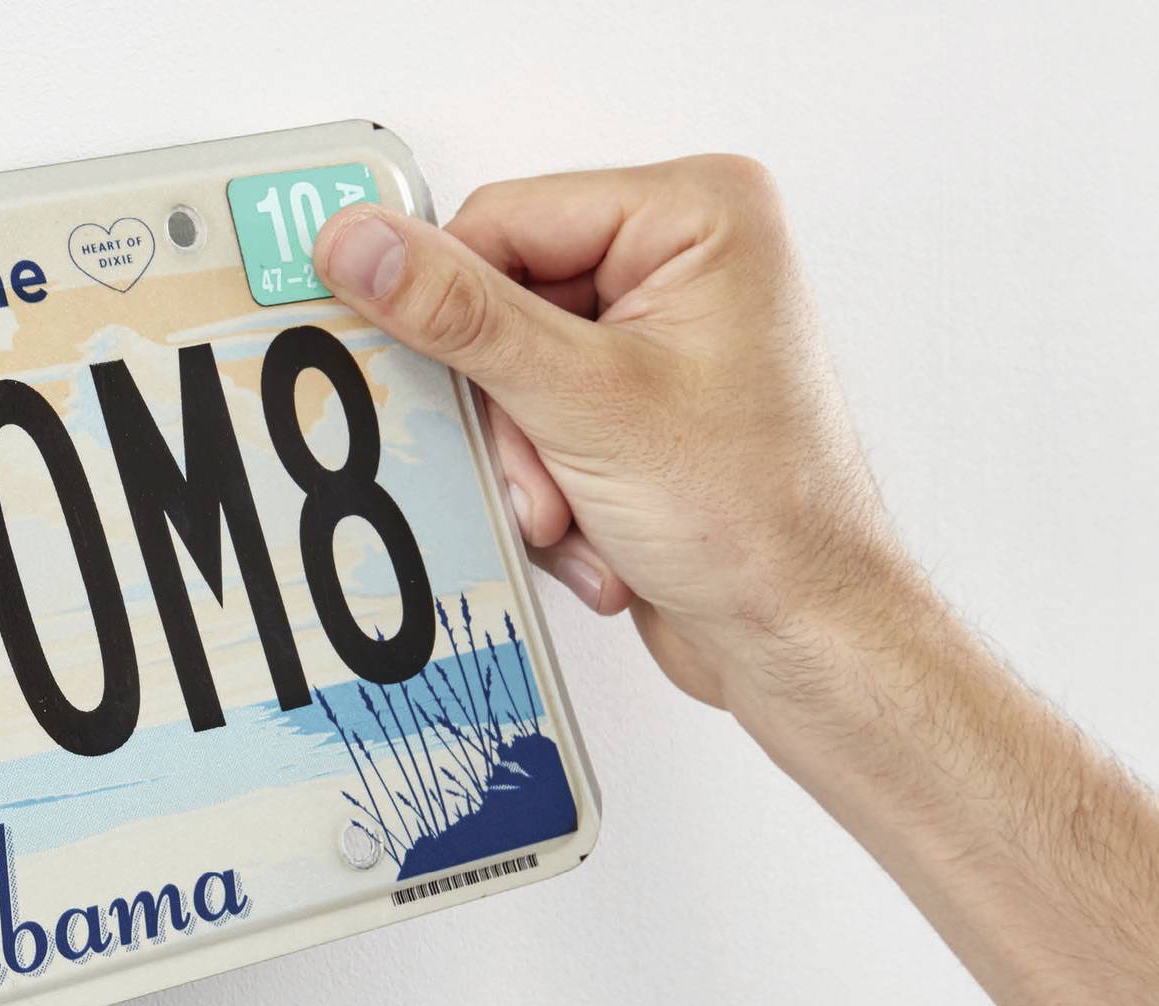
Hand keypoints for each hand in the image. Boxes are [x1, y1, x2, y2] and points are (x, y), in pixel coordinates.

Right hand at [312, 155, 917, 718]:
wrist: (802, 637)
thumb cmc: (754, 519)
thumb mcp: (581, 401)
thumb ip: (458, 314)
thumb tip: (356, 243)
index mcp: (696, 214)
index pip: (503, 219)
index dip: (452, 305)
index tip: (415, 369)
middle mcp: (684, 258)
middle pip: (502, 301)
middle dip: (506, 411)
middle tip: (535, 473)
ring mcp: (660, 333)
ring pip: (509, 373)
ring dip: (523, 461)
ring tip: (570, 513)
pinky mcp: (638, 402)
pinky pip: (537, 418)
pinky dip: (545, 482)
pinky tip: (591, 529)